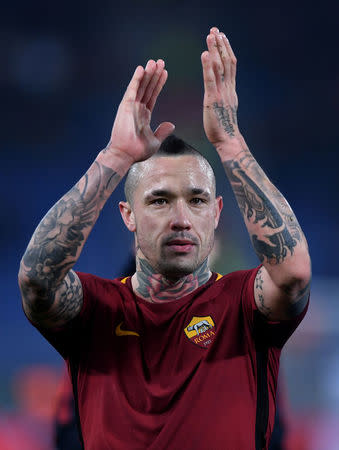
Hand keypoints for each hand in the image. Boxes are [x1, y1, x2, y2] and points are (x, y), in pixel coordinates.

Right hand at [106, 59, 174, 163]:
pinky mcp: (125, 106)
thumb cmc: (137, 150)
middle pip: (148, 87)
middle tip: (161, 61)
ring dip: (147, 73)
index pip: (153, 95)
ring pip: (141, 86)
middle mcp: (137, 108)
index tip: (165, 73)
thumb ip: (162, 131)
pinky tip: (141, 69)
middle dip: (154, 75)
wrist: (125, 155)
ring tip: (154, 61)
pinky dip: (136, 79)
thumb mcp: (155, 141)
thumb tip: (171, 124)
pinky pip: (132, 89)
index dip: (159, 84)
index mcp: (144, 115)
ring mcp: (131, 106)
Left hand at [201, 27, 238, 148]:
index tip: (222, 37)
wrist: (228, 140)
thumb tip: (220, 92)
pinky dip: (207, 65)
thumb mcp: (225, 109)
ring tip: (211, 34)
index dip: (226, 50)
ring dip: (215, 49)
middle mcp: (228, 88)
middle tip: (216, 30)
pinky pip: (210, 79)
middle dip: (221, 44)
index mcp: (230, 90)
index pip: (230, 65)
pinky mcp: (213, 100)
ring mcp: (221, 93)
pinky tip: (204, 54)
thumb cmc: (223, 129)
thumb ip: (223, 97)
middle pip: (226, 61)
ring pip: (220, 67)